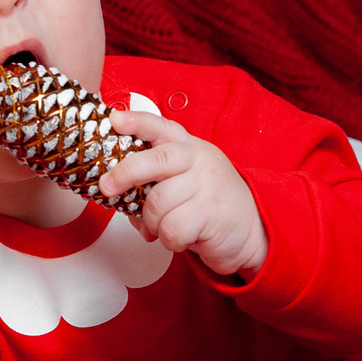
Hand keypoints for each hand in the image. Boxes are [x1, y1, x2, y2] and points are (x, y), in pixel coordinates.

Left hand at [97, 108, 268, 278]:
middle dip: (125, 174)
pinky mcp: (212, 212)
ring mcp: (208, 184)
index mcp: (189, 147)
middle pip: (156, 161)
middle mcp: (199, 159)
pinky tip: (181, 239)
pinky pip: (171, 229)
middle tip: (107, 187)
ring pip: (157, 203)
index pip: (161, 127)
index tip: (113, 120)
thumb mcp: (186, 181)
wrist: (254, 231)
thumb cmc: (209, 205)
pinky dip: (169, 240)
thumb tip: (118, 195)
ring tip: (164, 228)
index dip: (136, 122)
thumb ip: (155, 181)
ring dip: (152, 223)